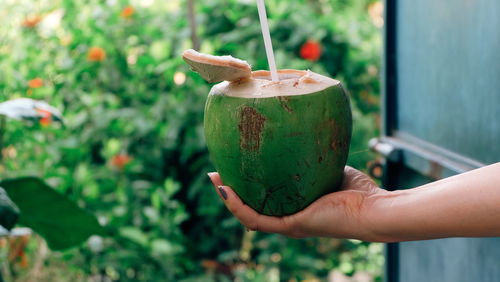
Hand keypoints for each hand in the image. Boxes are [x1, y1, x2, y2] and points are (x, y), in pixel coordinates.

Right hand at [208, 166, 389, 240]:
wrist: (374, 208)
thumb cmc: (358, 191)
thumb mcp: (327, 168)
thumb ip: (312, 157)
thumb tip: (304, 131)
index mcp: (295, 207)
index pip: (264, 199)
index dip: (246, 186)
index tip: (233, 166)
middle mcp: (288, 219)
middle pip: (251, 207)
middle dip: (231, 191)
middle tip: (216, 171)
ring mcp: (288, 225)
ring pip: (248, 215)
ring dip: (228, 198)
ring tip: (214, 178)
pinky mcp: (291, 226)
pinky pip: (256, 218)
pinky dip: (238, 205)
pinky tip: (225, 188)